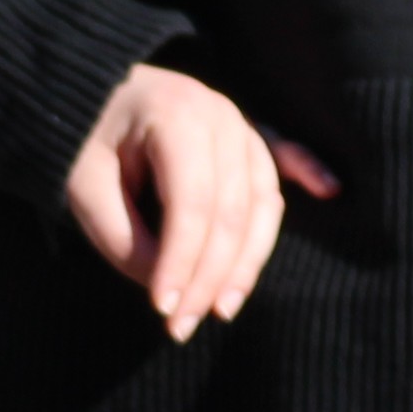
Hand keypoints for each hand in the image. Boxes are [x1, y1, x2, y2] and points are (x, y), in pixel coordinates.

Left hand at [61, 67, 338, 342]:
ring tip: (224, 307)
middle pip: (232, 211)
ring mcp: (240, 122)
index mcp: (175, 115)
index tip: (162, 309)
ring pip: (262, 202)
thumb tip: (166, 285)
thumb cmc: (83, 138)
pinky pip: (285, 158)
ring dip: (247, 261)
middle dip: (210, 276)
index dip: (181, 262)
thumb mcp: (82, 186)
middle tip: (182, 326)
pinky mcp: (248, 132)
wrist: (89, 85)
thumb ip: (119, 236)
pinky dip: (309, 172)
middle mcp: (219, 115)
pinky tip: (330, 190)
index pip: (191, 203)